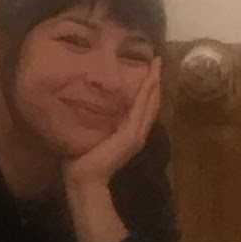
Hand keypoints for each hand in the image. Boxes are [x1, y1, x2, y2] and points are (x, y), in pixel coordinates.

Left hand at [64, 61, 163, 198]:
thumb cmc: (81, 162)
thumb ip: (93, 123)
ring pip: (150, 103)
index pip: (142, 106)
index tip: (149, 71)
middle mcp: (137, 132)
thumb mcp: (90, 136)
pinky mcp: (132, 135)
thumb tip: (82, 106)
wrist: (85, 180)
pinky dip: (148, 94)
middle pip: (151, 102)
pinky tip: (151, 81)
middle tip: (158, 61)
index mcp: (129, 133)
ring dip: (154, 83)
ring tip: (157, 66)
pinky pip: (142, 109)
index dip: (147, 89)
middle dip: (154, 81)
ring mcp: (136, 134)